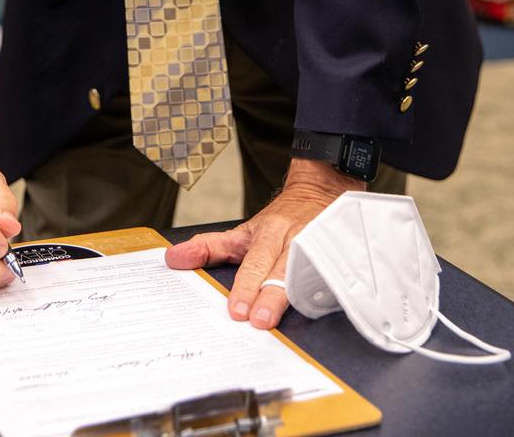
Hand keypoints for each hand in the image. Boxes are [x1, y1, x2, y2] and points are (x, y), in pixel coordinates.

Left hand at [166, 158, 352, 327]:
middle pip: (281, 269)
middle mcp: (294, 238)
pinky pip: (335, 273)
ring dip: (295, 295)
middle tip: (256, 321)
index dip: (247, 286)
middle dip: (269, 294)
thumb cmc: (279, 221)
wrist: (319, 192)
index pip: (255, 261)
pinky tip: (322, 306)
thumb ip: (210, 247)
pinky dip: (328, 290)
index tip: (237, 310)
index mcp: (269, 232)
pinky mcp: (340, 256)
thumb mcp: (243, 232)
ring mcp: (319, 246)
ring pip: (308, 272)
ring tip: (281, 319)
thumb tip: (173, 259)